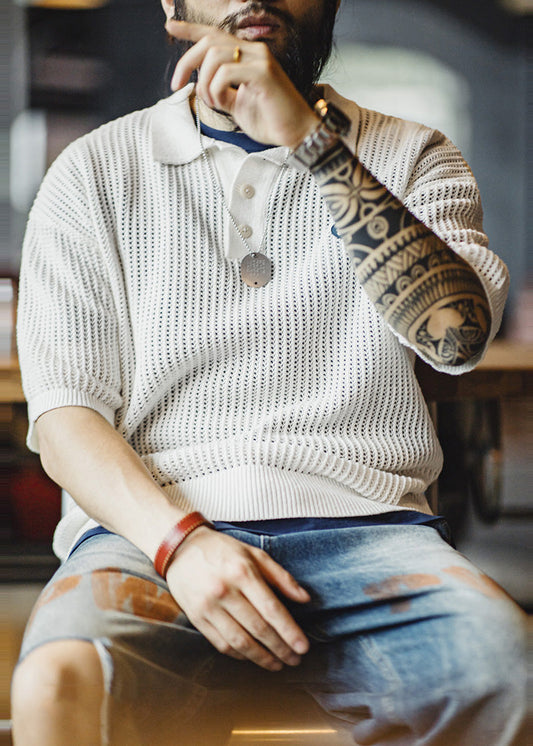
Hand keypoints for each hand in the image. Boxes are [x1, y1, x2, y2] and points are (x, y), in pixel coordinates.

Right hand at [165, 526, 310, 670]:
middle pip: (258, 628)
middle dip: (280, 648)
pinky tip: (252, 657)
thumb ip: (281, 576)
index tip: (303, 647)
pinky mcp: (196, 618)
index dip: (289, 631)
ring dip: (261, 657)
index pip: (271, 609)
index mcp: (242, 572)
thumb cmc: (223, 550)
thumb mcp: (254, 554)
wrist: (182, 548)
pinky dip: (239, 655)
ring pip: (239, 641)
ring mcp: (208, 607)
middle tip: (295, 660)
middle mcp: (225, 591)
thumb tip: (305, 598)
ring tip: (277, 664)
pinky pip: (221, 643)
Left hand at [166, 20, 318, 148]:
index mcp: (248, 55)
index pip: (215, 34)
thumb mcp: (237, 103)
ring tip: (213, 103)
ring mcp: (260, 60)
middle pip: (209, 42)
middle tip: (177, 85)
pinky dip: (217, 91)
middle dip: (186, 62)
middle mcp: (255, 51)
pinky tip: (226, 104)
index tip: (170, 27)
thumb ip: (220, 90)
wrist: (297, 134)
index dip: (190, 30)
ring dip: (205, 83)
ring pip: (214, 57)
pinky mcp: (263, 73)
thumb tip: (200, 85)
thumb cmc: (271, 121)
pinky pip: (226, 73)